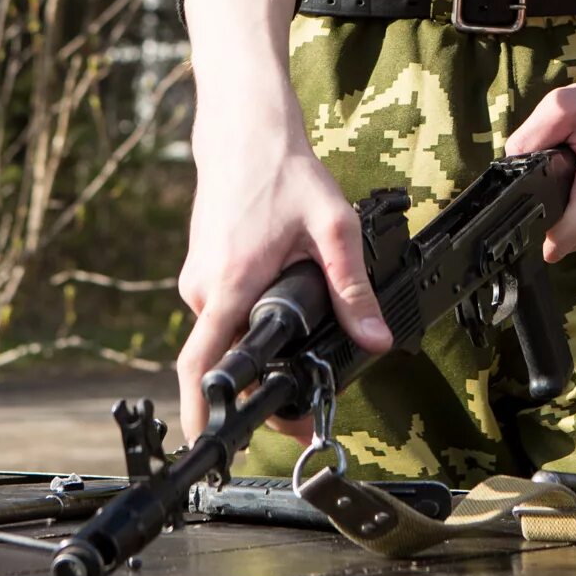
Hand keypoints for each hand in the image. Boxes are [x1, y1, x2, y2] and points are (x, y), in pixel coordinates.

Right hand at [173, 144, 394, 442]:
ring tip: (299, 344)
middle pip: (222, 356)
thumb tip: (376, 340)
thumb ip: (353, 291)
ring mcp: (198, 277)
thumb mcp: (332, 229)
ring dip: (256, 347)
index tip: (211, 446)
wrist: (245, 130)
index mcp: (230, 284)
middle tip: (298, 405)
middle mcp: (203, 287)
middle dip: (256, 387)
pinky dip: (248, 321)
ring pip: (224, 332)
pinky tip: (279, 306)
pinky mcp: (203, 268)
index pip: (202, 364)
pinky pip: (222, 311)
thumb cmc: (283, 171)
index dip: (202, 411)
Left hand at [502, 38, 575, 260]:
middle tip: (565, 169)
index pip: (555, 242)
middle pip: (561, 237)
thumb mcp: (564, 106)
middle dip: (552, 207)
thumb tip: (508, 167)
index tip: (526, 206)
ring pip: (575, 236)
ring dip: (570, 208)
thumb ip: (528, 138)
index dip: (532, 225)